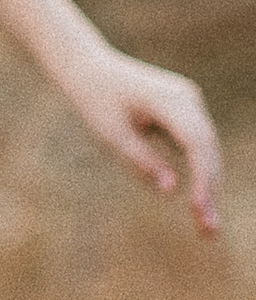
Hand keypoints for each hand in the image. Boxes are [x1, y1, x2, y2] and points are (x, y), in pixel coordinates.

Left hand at [57, 42, 222, 235]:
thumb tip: (170, 190)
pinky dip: (200, 173)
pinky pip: (198, 145)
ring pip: (207, 149)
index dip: (202, 176)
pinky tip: (200, 204)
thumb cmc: (96, 100)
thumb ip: (141, 160)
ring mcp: (190, 102)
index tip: (199, 207)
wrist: (90, 69)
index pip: (196, 142)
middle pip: (207, 148)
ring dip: (209, 186)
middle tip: (209, 231)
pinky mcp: (185, 111)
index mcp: (169, 99)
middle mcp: (187, 98)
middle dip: (210, 190)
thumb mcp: (112, 134)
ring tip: (206, 227)